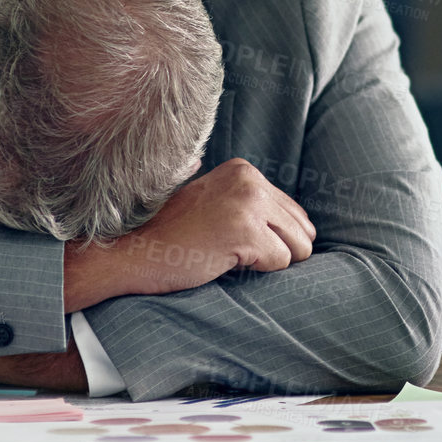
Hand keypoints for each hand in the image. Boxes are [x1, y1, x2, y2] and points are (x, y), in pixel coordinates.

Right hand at [65, 158, 315, 308]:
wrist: (133, 252)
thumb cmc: (174, 236)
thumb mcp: (216, 204)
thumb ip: (253, 204)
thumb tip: (308, 228)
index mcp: (244, 170)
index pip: (294, 211)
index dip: (274, 238)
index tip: (237, 242)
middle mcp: (250, 180)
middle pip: (302, 229)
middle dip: (278, 250)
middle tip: (234, 251)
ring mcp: (248, 203)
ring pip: (298, 247)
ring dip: (269, 261)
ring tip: (228, 254)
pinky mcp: (245, 231)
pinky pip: (280, 262)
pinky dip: (257, 271)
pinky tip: (223, 260)